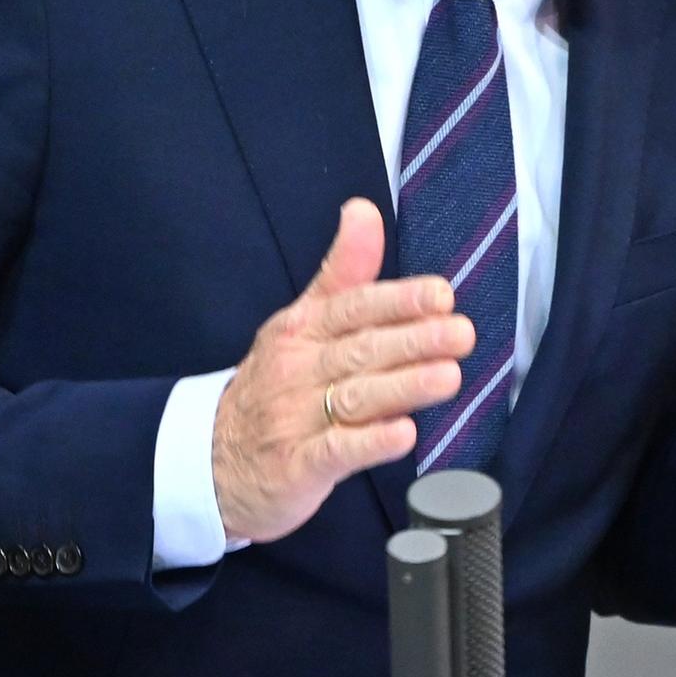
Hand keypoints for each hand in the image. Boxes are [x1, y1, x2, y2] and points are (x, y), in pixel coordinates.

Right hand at [212, 198, 474, 543]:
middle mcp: (297, 370)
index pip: (353, 308)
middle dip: (414, 340)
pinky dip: (370, 442)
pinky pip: (336, 451)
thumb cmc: (274, 387)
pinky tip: (404, 434)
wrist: (213, 463)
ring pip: (355, 398)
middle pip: (361, 350)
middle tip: (462, 334)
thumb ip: (342, 272)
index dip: (398, 301)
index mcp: (300, 330)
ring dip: (405, 386)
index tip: (442, 295)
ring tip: (449, 376)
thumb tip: (364, 209)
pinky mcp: (297, 467)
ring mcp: (294, 419)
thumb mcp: (301, 323)